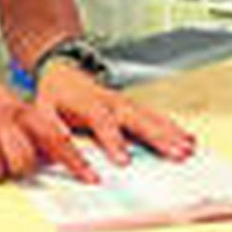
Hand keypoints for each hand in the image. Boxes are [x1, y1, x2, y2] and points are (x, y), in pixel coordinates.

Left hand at [35, 62, 195, 166]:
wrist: (62, 70)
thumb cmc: (53, 96)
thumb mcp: (42, 113)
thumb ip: (52, 132)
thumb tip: (58, 152)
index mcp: (88, 104)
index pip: (102, 122)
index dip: (113, 141)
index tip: (123, 161)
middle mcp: (111, 102)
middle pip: (137, 119)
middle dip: (158, 137)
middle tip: (176, 154)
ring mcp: (125, 103)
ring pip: (151, 116)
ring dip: (171, 133)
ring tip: (189, 148)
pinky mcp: (133, 106)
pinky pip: (156, 116)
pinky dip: (173, 126)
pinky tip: (188, 138)